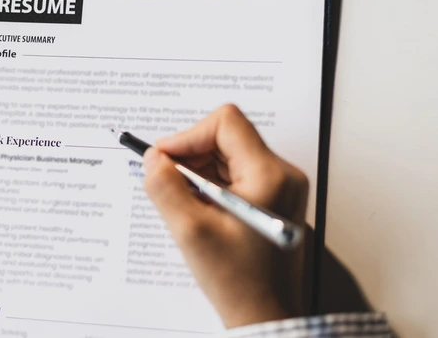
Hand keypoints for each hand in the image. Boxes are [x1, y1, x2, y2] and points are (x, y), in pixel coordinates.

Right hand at [142, 104, 308, 327]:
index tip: (164, 159)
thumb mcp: (192, 233)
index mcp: (269, 175)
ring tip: (186, 204)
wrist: (265, 314)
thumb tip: (153, 158)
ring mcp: (282, 185)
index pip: (226, 123)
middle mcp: (283, 173)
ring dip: (201, 172)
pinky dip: (213, 185)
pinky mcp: (275, 197)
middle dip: (193, 156)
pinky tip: (201, 211)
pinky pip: (238, 174)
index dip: (189, 136)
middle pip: (228, 137)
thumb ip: (166, 188)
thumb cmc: (238, 282)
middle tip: (169, 183)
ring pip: (231, 155)